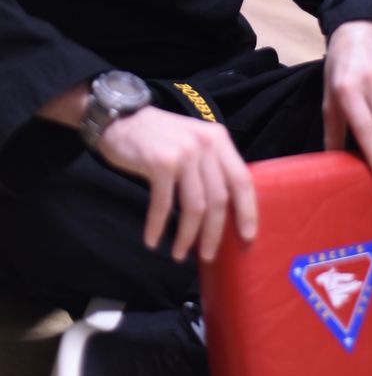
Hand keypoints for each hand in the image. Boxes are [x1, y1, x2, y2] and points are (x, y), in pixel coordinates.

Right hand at [99, 107, 256, 262]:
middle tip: (207, 255)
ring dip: (187, 236)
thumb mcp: (194, 141)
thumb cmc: (159, 138)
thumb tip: (226, 210)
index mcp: (218, 139)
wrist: (121, 120)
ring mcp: (184, 152)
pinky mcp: (161, 162)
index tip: (247, 236)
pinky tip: (152, 240)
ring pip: (195, 206)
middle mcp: (205, 144)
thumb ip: (211, 165)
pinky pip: (164, 205)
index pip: (241, 179)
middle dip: (213, 233)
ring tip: (179, 254)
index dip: (247, 210)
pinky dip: (157, 226)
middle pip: (218, 199)